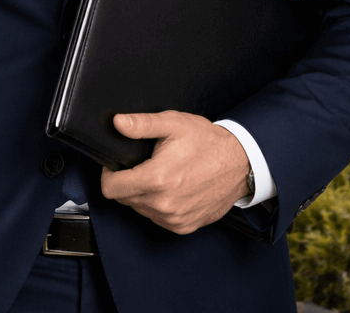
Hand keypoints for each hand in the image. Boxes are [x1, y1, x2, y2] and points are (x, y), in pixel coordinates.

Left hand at [98, 111, 250, 234]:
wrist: (240, 164)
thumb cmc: (208, 143)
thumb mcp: (173, 123)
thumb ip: (142, 124)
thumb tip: (118, 123)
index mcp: (156, 179)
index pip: (110, 189)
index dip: (110, 174)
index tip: (118, 166)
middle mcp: (164, 204)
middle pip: (124, 199)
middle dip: (127, 182)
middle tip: (143, 166)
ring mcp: (175, 218)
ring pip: (140, 210)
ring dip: (143, 195)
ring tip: (160, 176)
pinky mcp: (184, 226)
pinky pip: (158, 219)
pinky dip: (158, 206)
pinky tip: (171, 190)